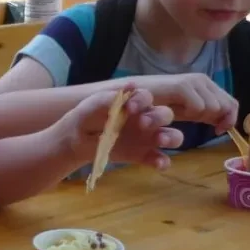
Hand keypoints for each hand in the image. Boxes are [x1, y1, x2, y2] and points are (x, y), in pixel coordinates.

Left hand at [64, 85, 181, 169]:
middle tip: (142, 123)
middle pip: (165, 114)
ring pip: (172, 135)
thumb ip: (111, 98)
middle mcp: (146, 118)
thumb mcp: (93, 106)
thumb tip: (131, 85)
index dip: (142, 101)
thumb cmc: (86, 118)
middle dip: (158, 117)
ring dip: (171, 137)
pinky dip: (163, 161)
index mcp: (134, 103)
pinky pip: (161, 159)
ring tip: (160, 140)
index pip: (147, 97)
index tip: (129, 108)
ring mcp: (148, 138)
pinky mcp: (145, 155)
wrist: (76, 141)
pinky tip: (157, 163)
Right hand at [135, 74, 237, 131]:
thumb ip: (205, 113)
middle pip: (228, 105)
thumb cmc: (156, 106)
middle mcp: (201, 80)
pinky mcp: (181, 86)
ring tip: (181, 114)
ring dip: (200, 117)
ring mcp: (192, 82)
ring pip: (215, 108)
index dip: (230, 119)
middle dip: (217, 119)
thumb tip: (225, 122)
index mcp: (205, 86)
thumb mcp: (186, 111)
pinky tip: (177, 112)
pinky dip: (191, 114)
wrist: (130, 98)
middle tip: (198, 124)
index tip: (217, 131)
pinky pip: (199, 107)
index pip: (231, 103)